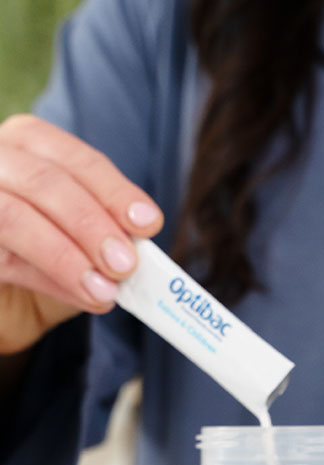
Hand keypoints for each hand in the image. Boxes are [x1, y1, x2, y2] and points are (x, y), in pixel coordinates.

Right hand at [0, 114, 163, 354]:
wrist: (6, 297)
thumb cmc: (48, 257)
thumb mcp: (82, 239)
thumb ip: (106, 238)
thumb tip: (138, 257)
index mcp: (29, 147)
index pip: (73, 157)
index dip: (113, 190)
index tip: (148, 223)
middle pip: (43, 181)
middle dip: (91, 224)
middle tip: (125, 265)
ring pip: (14, 217)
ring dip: (66, 258)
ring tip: (104, 292)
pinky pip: (2, 258)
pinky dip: (47, 279)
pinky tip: (79, 296)